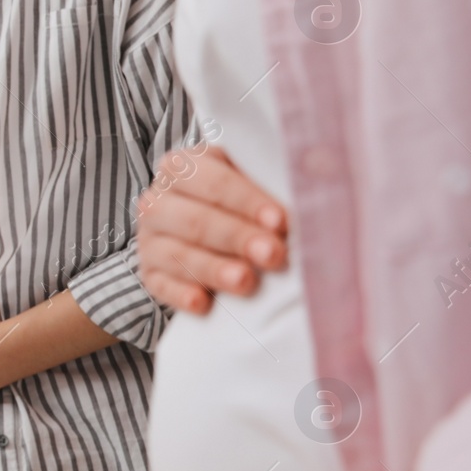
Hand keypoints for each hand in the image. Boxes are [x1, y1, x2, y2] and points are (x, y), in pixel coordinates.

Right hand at [136, 145, 288, 313]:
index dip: (247, 201)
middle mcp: (158, 200)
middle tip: (273, 255)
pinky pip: (159, 285)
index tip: (280, 221)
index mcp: (182, 166)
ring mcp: (149, 239)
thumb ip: (277, 176)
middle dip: (237, 237)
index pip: (212, 180)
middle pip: (195, 219)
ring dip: (213, 268)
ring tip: (246, 282)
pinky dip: (181, 294)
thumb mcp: (251, 179)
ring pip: (176, 254)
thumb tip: (322, 174)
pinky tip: (203, 303)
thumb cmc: (237, 203)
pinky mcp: (147, 272)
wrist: (201, 228)